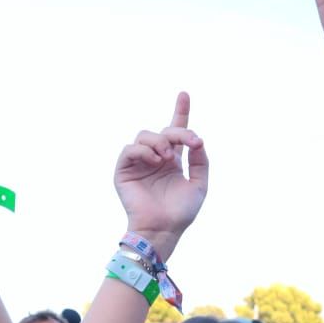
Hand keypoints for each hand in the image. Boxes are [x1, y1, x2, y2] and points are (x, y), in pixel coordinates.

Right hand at [113, 93, 208, 259]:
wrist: (163, 229)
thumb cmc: (181, 212)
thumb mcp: (199, 184)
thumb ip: (200, 160)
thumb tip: (197, 140)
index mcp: (172, 161)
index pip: (175, 131)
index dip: (180, 112)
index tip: (184, 94)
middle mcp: (155, 158)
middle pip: (164, 131)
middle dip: (179, 132)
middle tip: (190, 144)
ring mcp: (138, 164)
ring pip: (145, 135)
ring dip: (160, 142)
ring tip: (168, 158)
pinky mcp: (124, 171)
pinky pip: (130, 149)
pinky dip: (144, 151)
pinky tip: (155, 161)